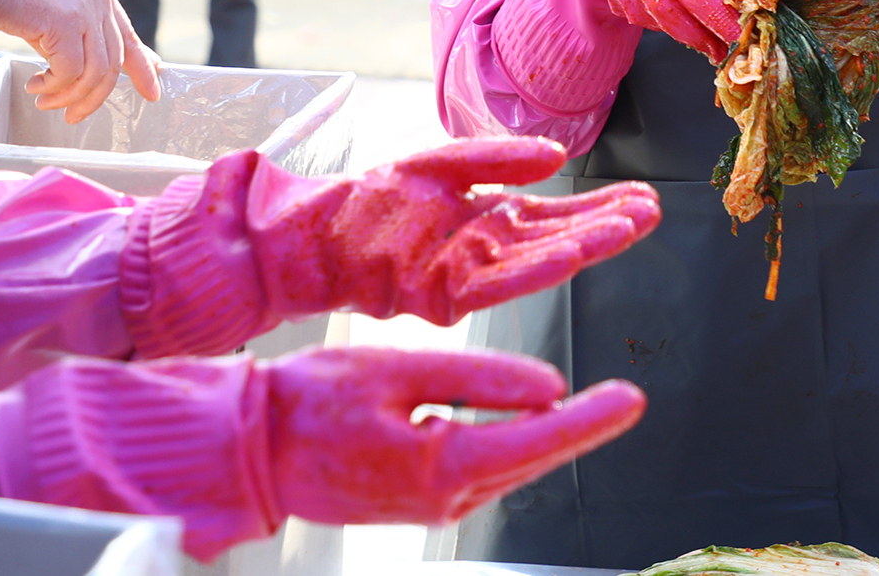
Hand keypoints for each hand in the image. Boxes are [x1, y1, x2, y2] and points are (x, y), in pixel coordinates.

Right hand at [0, 0, 161, 123]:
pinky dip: (54, 87)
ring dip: (71, 95)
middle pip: (115, 59)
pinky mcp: (65, 22)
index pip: (128, 34)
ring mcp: (85, 8)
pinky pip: (71, 71)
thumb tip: (78, 65)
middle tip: (74, 115)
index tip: (152, 89)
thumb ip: (70, 28)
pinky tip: (35, 87)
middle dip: (97, 95)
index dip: (142, 66)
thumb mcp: (50, 4)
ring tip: (46, 102)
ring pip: (96, 71)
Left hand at [258, 137, 660, 326]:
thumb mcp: (444, 163)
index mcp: (492, 221)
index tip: (643, 198)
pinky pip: (499, 283)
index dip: (601, 208)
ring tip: (631, 225)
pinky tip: (574, 254)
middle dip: (607, 225)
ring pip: (539, 259)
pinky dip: (538, 268)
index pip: (559, 215)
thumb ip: (498, 157)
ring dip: (586, 244)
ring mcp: (469, 275)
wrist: (316, 231)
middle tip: (654, 209)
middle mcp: (489, 252)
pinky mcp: (444, 295)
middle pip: (559, 237)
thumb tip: (556, 155)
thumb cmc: (375, 202)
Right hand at [269, 347, 645, 526]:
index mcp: (440, 468)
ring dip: (546, 438)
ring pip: (507, 467)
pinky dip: (509, 445)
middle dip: (578, 429)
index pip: (536, 443)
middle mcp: (443, 500)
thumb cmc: (310, 405)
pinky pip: (478, 471)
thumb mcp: (398, 371)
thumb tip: (548, 390)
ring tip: (592, 406)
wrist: (248, 452)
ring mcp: (430, 507)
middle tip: (625, 399)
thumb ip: (478, 380)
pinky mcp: (417, 501)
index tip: (631, 400)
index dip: (589, 420)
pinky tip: (528, 422)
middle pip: (530, 460)